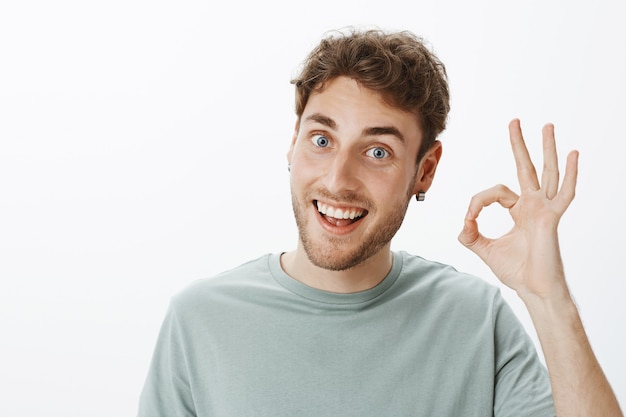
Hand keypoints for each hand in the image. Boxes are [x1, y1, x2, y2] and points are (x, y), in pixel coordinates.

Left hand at [458, 119, 578, 300]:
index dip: (478, 202)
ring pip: (546, 172)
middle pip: (525, 168)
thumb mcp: (484, 249)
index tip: (468, 219)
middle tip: (514, 121)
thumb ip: (471, 234)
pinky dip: (570, 174)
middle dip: (519, 145)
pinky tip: (572, 153)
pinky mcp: (551, 218)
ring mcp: (544, 210)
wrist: (533, 289)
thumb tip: (463, 222)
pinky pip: (564, 193)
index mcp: (519, 211)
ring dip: (546, 148)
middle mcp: (533, 206)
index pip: (495, 192)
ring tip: (547, 126)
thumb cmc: (517, 271)